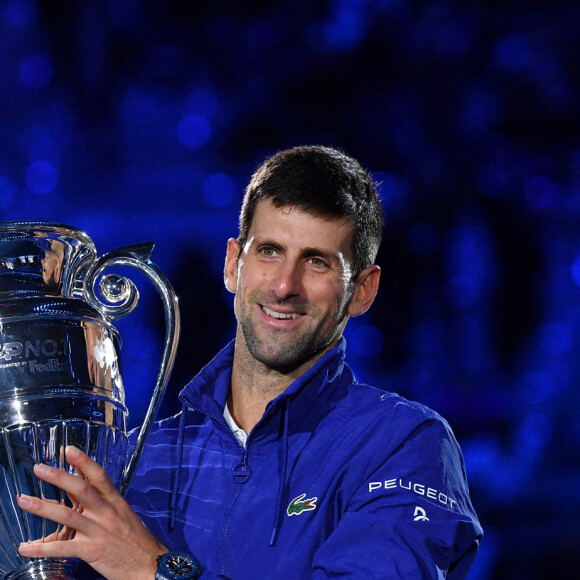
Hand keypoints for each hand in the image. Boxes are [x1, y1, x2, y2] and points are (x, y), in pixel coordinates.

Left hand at [17, 445, 167, 579]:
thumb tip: (79, 498)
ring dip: (43, 507)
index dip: (83, 461)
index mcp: (115, 501)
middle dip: (59, 477)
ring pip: (68, 516)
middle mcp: (106, 513)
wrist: (149, 562)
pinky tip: (26, 547)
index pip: (98, 476)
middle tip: (40, 468)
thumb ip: (101, 506)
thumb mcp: (122, 515)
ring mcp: (98, 531)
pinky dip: (42, 548)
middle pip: (81, 489)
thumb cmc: (136, 539)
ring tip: (24, 500)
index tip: (68, 450)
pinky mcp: (92, 550)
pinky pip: (63, 548)